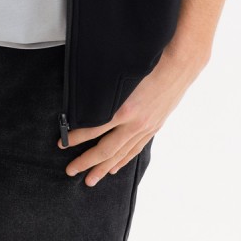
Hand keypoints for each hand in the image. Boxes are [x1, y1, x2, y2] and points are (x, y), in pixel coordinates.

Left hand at [56, 44, 208, 185]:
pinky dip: (123, 160)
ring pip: (121, 154)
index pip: (93, 129)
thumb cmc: (150, 62)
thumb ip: (106, 88)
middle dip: (86, 161)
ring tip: (90, 179)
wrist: (179, 65)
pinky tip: (114, 168)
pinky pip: (135, 149)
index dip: (76, 137)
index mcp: (125, 108)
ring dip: (103, 168)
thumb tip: (84, 96)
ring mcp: (146, 127)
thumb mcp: (124, 72)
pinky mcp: (153, 127)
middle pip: (106, 149)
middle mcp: (135, 122)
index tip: (61, 141)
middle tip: (70, 170)